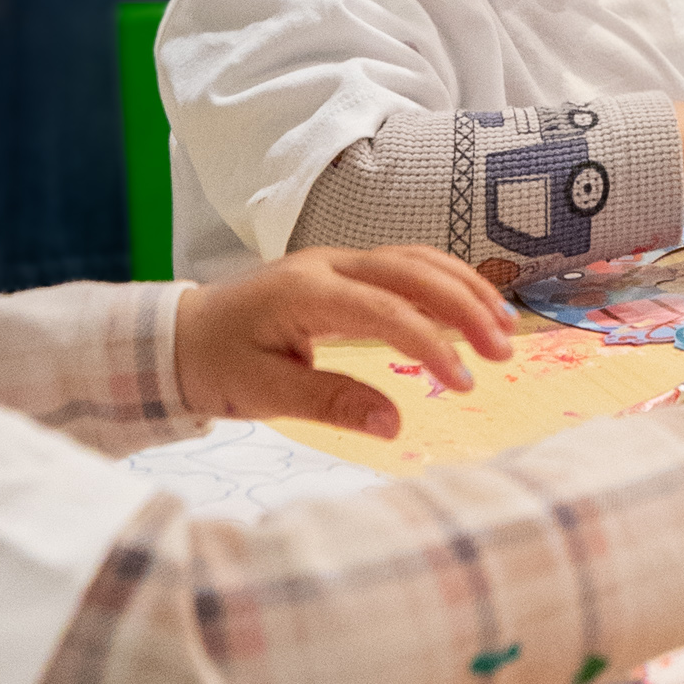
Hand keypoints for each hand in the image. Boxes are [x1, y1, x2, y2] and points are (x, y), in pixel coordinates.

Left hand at [174, 246, 515, 437]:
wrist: (178, 335)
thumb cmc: (215, 364)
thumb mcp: (263, 394)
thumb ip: (331, 403)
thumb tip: (394, 424)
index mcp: (306, 292)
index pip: (387, 310)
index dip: (433, 343)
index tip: (464, 383)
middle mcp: (327, 265)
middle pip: (412, 270)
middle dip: (465, 306)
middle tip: (504, 351)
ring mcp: (336, 262)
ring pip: (414, 259)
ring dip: (464, 287)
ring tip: (505, 326)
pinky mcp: (343, 271)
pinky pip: (403, 265)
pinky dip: (444, 281)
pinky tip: (472, 307)